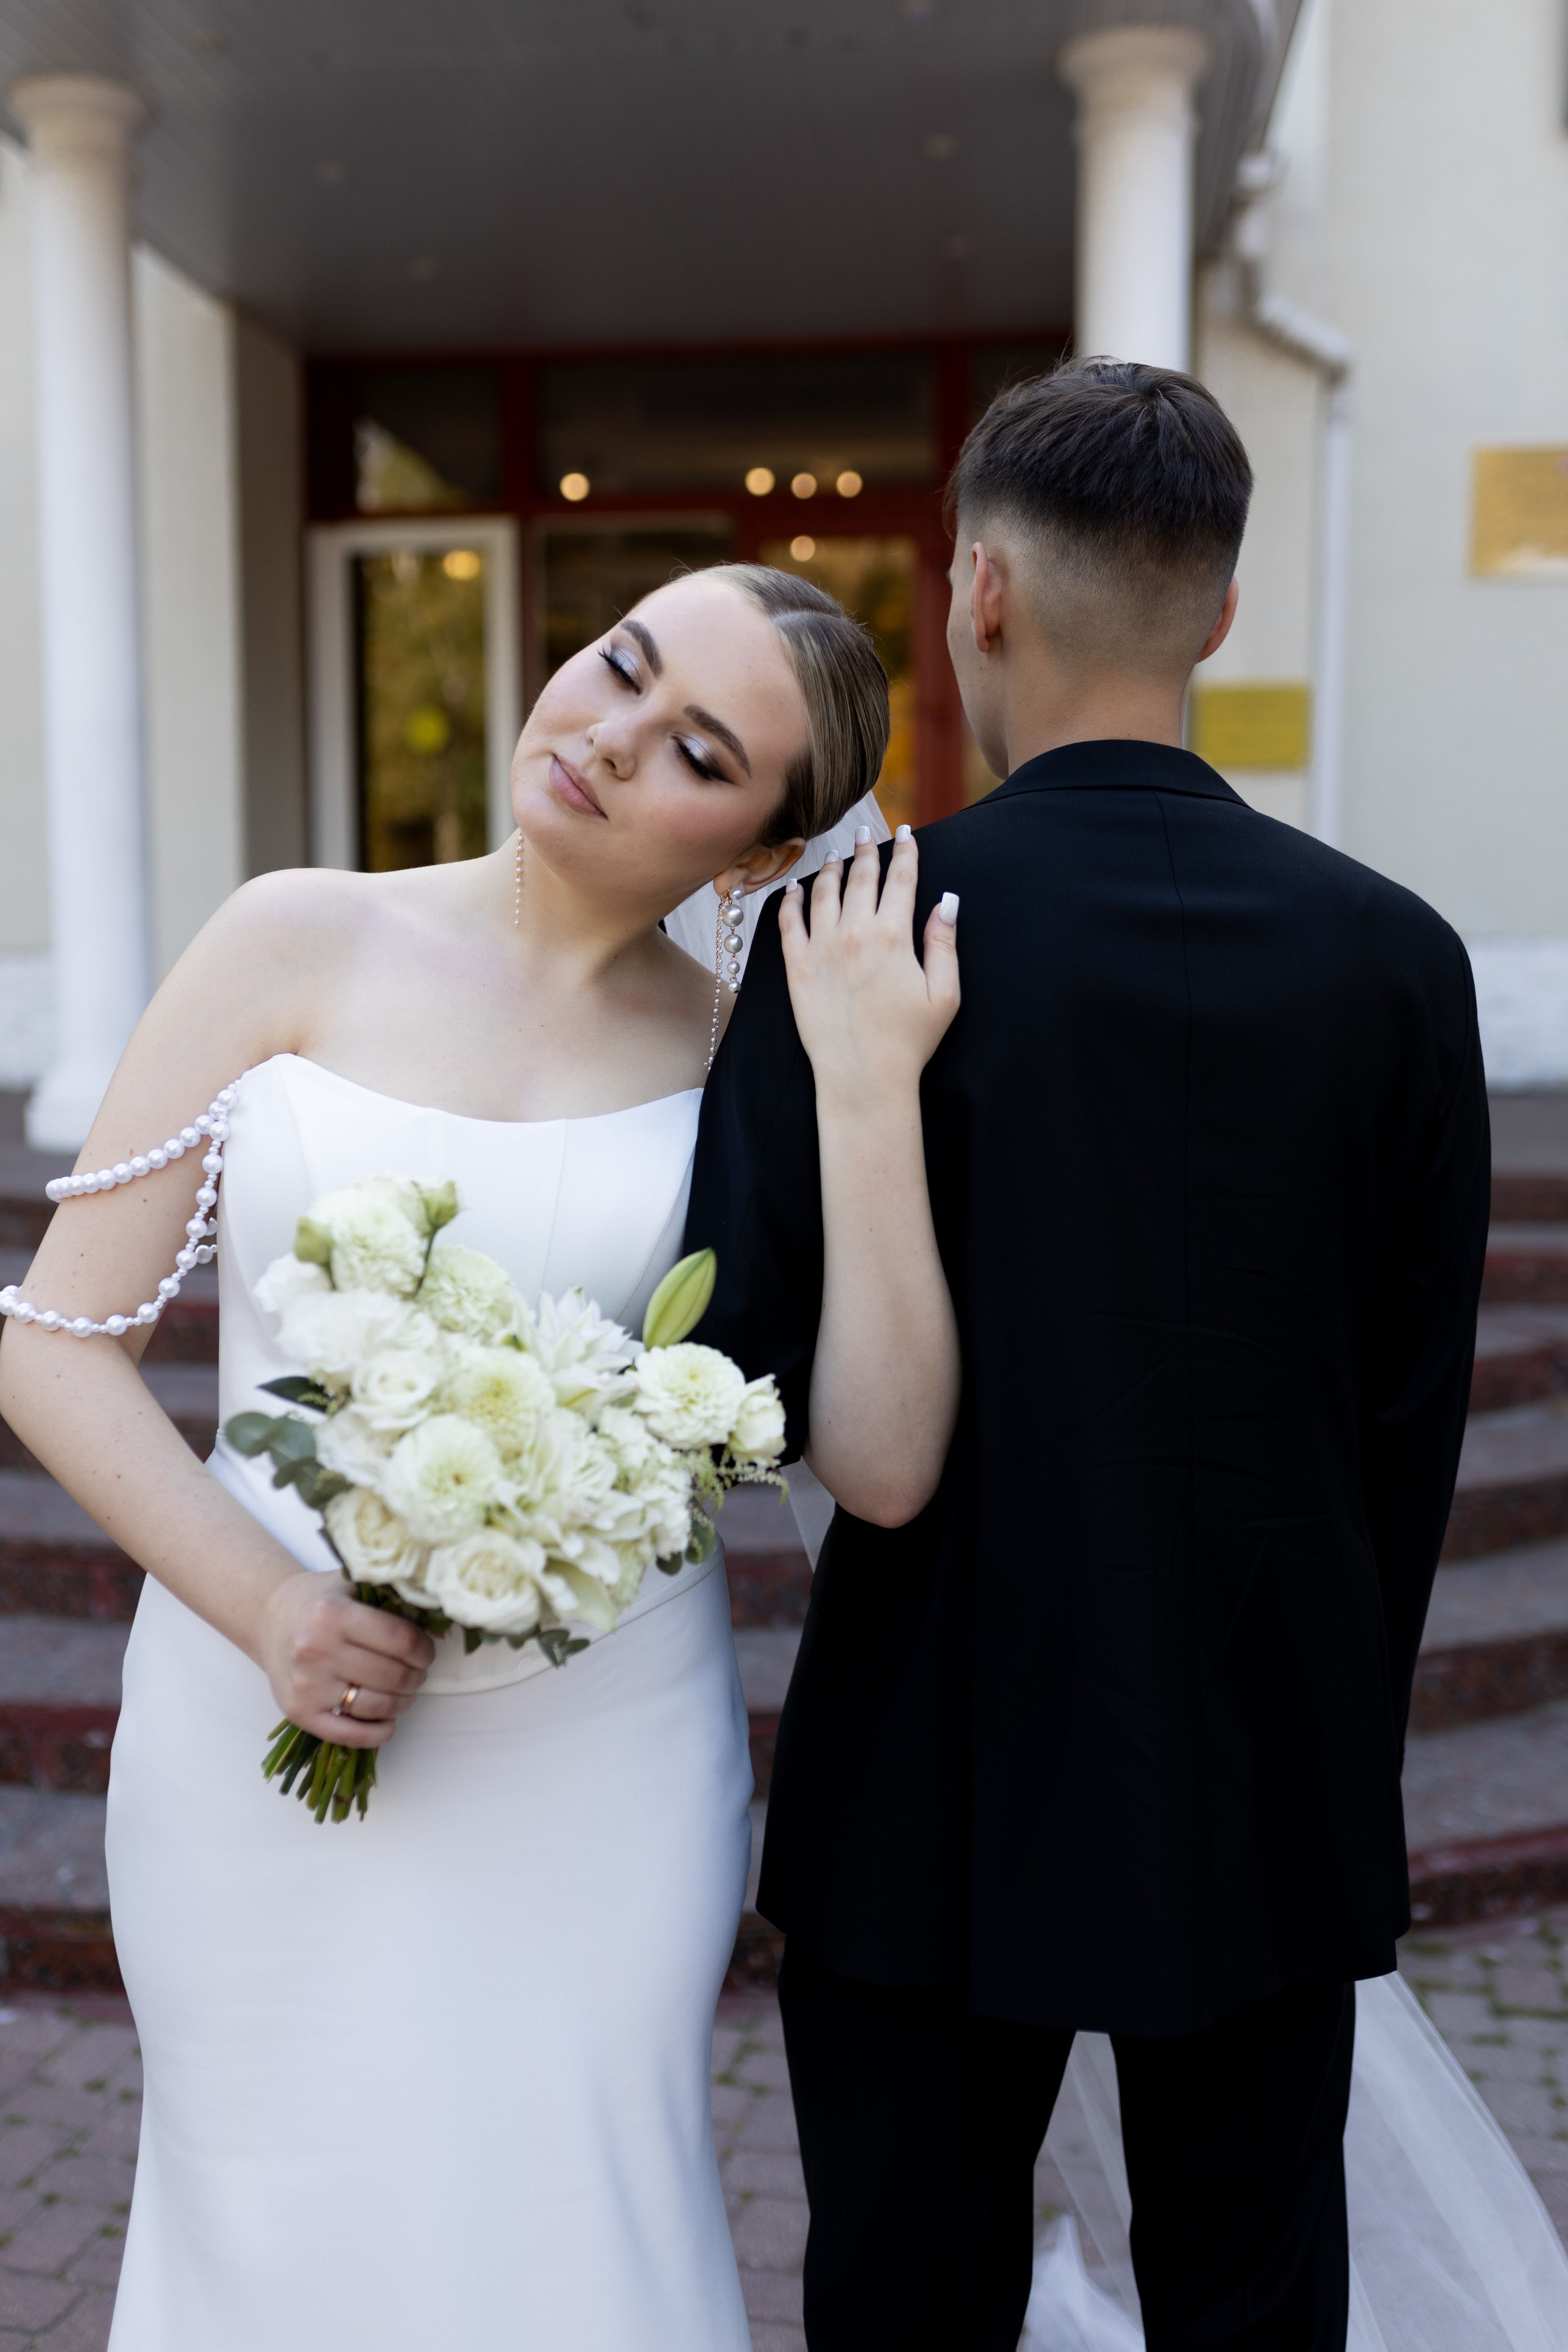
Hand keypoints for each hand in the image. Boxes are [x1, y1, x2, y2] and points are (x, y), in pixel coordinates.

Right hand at [256, 1572, 436, 1747]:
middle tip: (418, 1672)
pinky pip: (349, 1735)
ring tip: (404, 1691)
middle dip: (417, 1677)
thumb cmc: (320, 1601)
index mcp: (333, 1614)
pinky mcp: (299, 1712)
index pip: (401, 1640)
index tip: (426, 1651)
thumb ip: (393, 1601)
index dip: (424, 1650)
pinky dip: (377, 1733)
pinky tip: (389, 1722)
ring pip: (377, 1706)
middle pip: (393, 1675)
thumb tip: (441, 1629)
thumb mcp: (354, 1585)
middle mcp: (316, 1650)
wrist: (270, 1617)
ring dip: (402, 1703)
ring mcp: (306, 1685)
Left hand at [779, 826, 959, 1109]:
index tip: (907, 833)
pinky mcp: (797, 968)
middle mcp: (854, 933)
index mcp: (893, 936)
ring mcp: (822, 948)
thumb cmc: (909, 1041)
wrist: (862, 1077)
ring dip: (831, 869)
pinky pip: (789, 923)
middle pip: (861, 878)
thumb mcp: (944, 994)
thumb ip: (943, 944)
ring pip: (824, 893)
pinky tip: (795, 889)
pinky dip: (791, 901)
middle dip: (867, 852)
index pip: (901, 880)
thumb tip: (947, 902)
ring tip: (836, 856)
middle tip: (867, 834)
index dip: (906, 852)